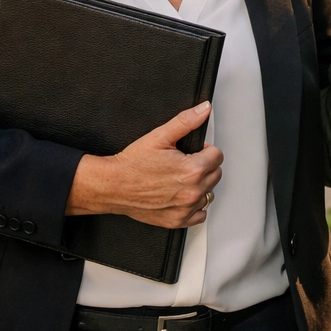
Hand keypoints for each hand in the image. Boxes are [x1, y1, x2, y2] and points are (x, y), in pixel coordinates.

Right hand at [64, 102, 222, 228]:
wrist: (113, 185)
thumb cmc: (132, 163)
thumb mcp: (160, 136)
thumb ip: (186, 121)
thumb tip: (204, 109)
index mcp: (192, 170)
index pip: (217, 156)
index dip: (205, 150)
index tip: (193, 152)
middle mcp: (192, 192)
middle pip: (215, 174)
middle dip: (204, 166)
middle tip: (184, 163)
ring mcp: (185, 209)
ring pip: (209, 194)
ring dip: (200, 186)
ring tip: (181, 178)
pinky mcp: (177, 220)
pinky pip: (200, 215)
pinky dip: (194, 206)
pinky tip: (181, 195)